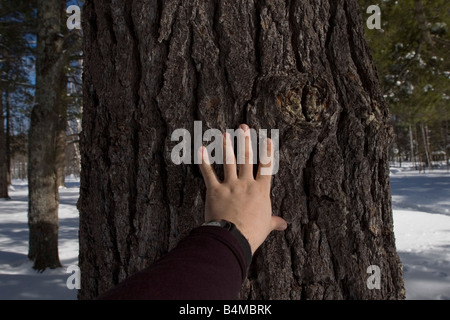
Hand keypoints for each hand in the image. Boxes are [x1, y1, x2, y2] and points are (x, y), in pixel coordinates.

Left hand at [198, 124, 286, 253]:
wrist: (233, 237)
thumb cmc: (252, 233)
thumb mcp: (266, 225)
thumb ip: (274, 221)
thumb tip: (284, 224)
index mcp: (261, 191)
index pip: (266, 167)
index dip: (267, 152)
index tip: (266, 138)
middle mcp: (246, 184)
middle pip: (247, 158)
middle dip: (245, 141)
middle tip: (243, 127)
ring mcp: (230, 186)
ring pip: (229, 161)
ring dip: (226, 146)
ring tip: (225, 133)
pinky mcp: (215, 191)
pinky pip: (209, 173)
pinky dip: (204, 162)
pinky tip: (202, 150)